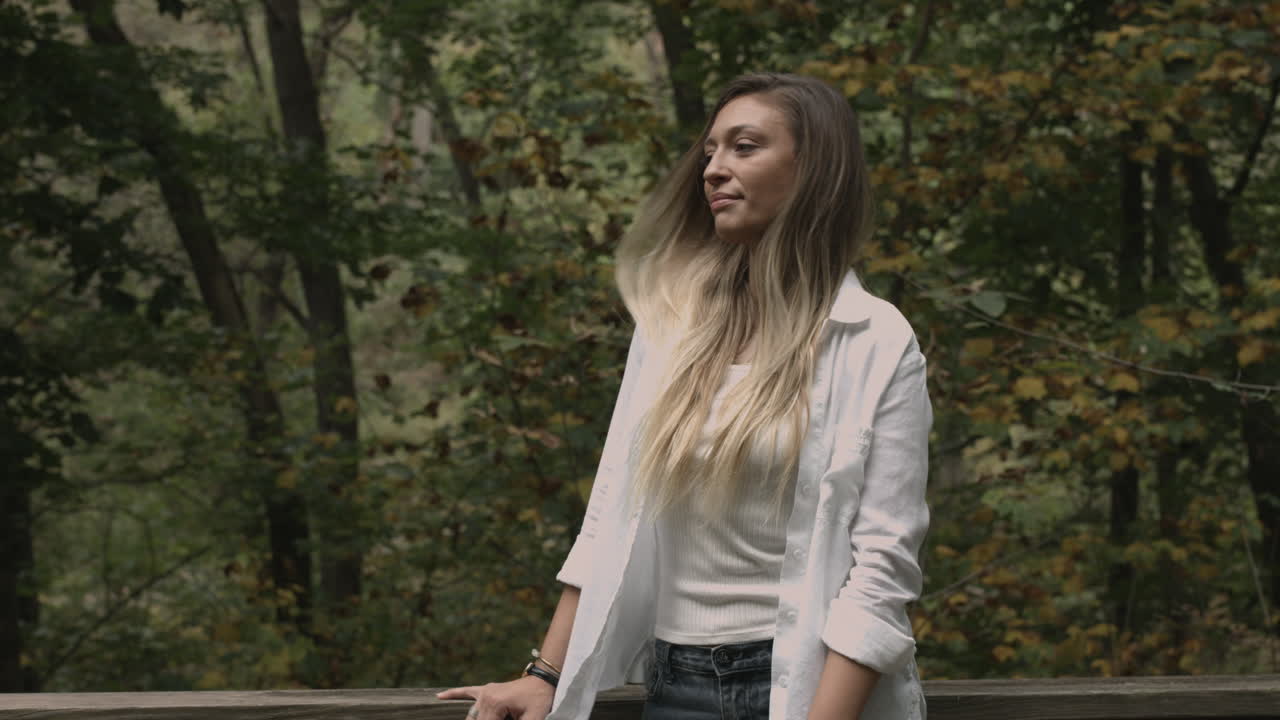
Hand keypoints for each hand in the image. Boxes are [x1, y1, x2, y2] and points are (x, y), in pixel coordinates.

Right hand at [436, 675, 555, 719]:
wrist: (545, 681)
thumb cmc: (540, 700)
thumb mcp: (533, 719)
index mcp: (494, 703)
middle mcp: (485, 696)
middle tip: (504, 719)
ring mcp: (484, 692)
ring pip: (473, 716)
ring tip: (486, 717)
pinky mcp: (486, 689)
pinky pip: (466, 692)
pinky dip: (453, 694)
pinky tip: (439, 697)